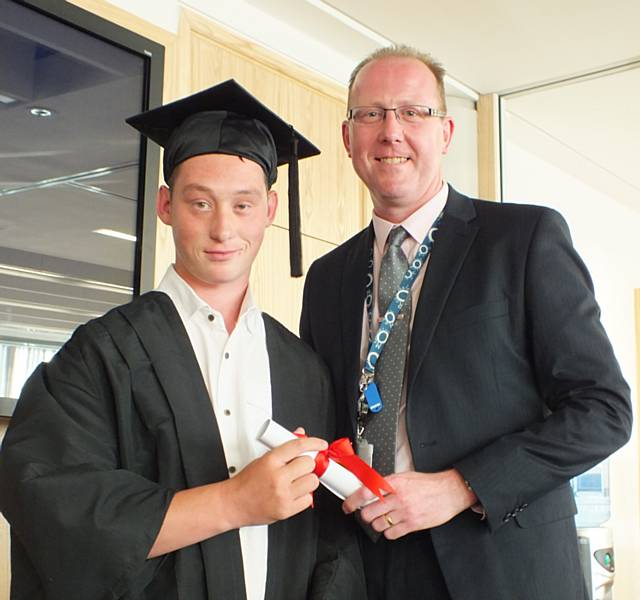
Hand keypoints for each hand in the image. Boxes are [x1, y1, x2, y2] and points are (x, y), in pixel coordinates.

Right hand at [225, 434, 327, 527]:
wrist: (232, 503)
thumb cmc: (245, 482)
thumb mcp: (261, 459)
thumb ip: (282, 448)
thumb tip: (299, 435)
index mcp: (270, 461)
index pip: (298, 446)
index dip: (313, 443)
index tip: (320, 444)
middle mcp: (277, 477)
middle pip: (309, 464)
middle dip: (307, 464)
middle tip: (300, 467)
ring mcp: (282, 495)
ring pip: (312, 482)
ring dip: (307, 480)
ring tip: (296, 481)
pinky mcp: (286, 510)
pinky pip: (308, 500)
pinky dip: (304, 496)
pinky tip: (294, 493)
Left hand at [342, 469, 475, 539]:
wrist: (449, 491)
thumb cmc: (427, 483)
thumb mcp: (404, 476)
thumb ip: (386, 482)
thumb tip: (368, 487)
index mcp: (394, 482)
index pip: (366, 492)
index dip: (352, 501)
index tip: (347, 506)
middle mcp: (398, 497)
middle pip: (369, 513)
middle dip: (366, 514)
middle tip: (369, 512)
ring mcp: (405, 512)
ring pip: (378, 525)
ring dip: (377, 523)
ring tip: (383, 518)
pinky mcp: (413, 524)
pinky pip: (391, 534)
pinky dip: (389, 532)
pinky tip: (394, 525)